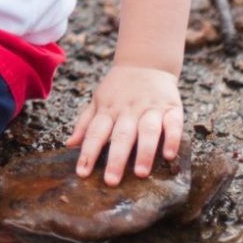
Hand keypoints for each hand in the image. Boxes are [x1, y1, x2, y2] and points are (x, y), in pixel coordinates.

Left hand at [66, 65, 182, 185]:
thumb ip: (85, 123)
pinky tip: (169, 155)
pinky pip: (173, 124)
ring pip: (147, 131)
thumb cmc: (118, 88)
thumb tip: (69, 144)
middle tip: (111, 181)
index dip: (88, 153)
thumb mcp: (98, 101)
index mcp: (108, 110)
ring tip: (140, 173)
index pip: (95, 133)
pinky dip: (172, 139)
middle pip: (121, 135)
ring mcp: (150, 109)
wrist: (146, 61)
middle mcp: (128, 110)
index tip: (82, 174)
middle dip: (115, 159)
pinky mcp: (171, 108)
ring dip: (144, 152)